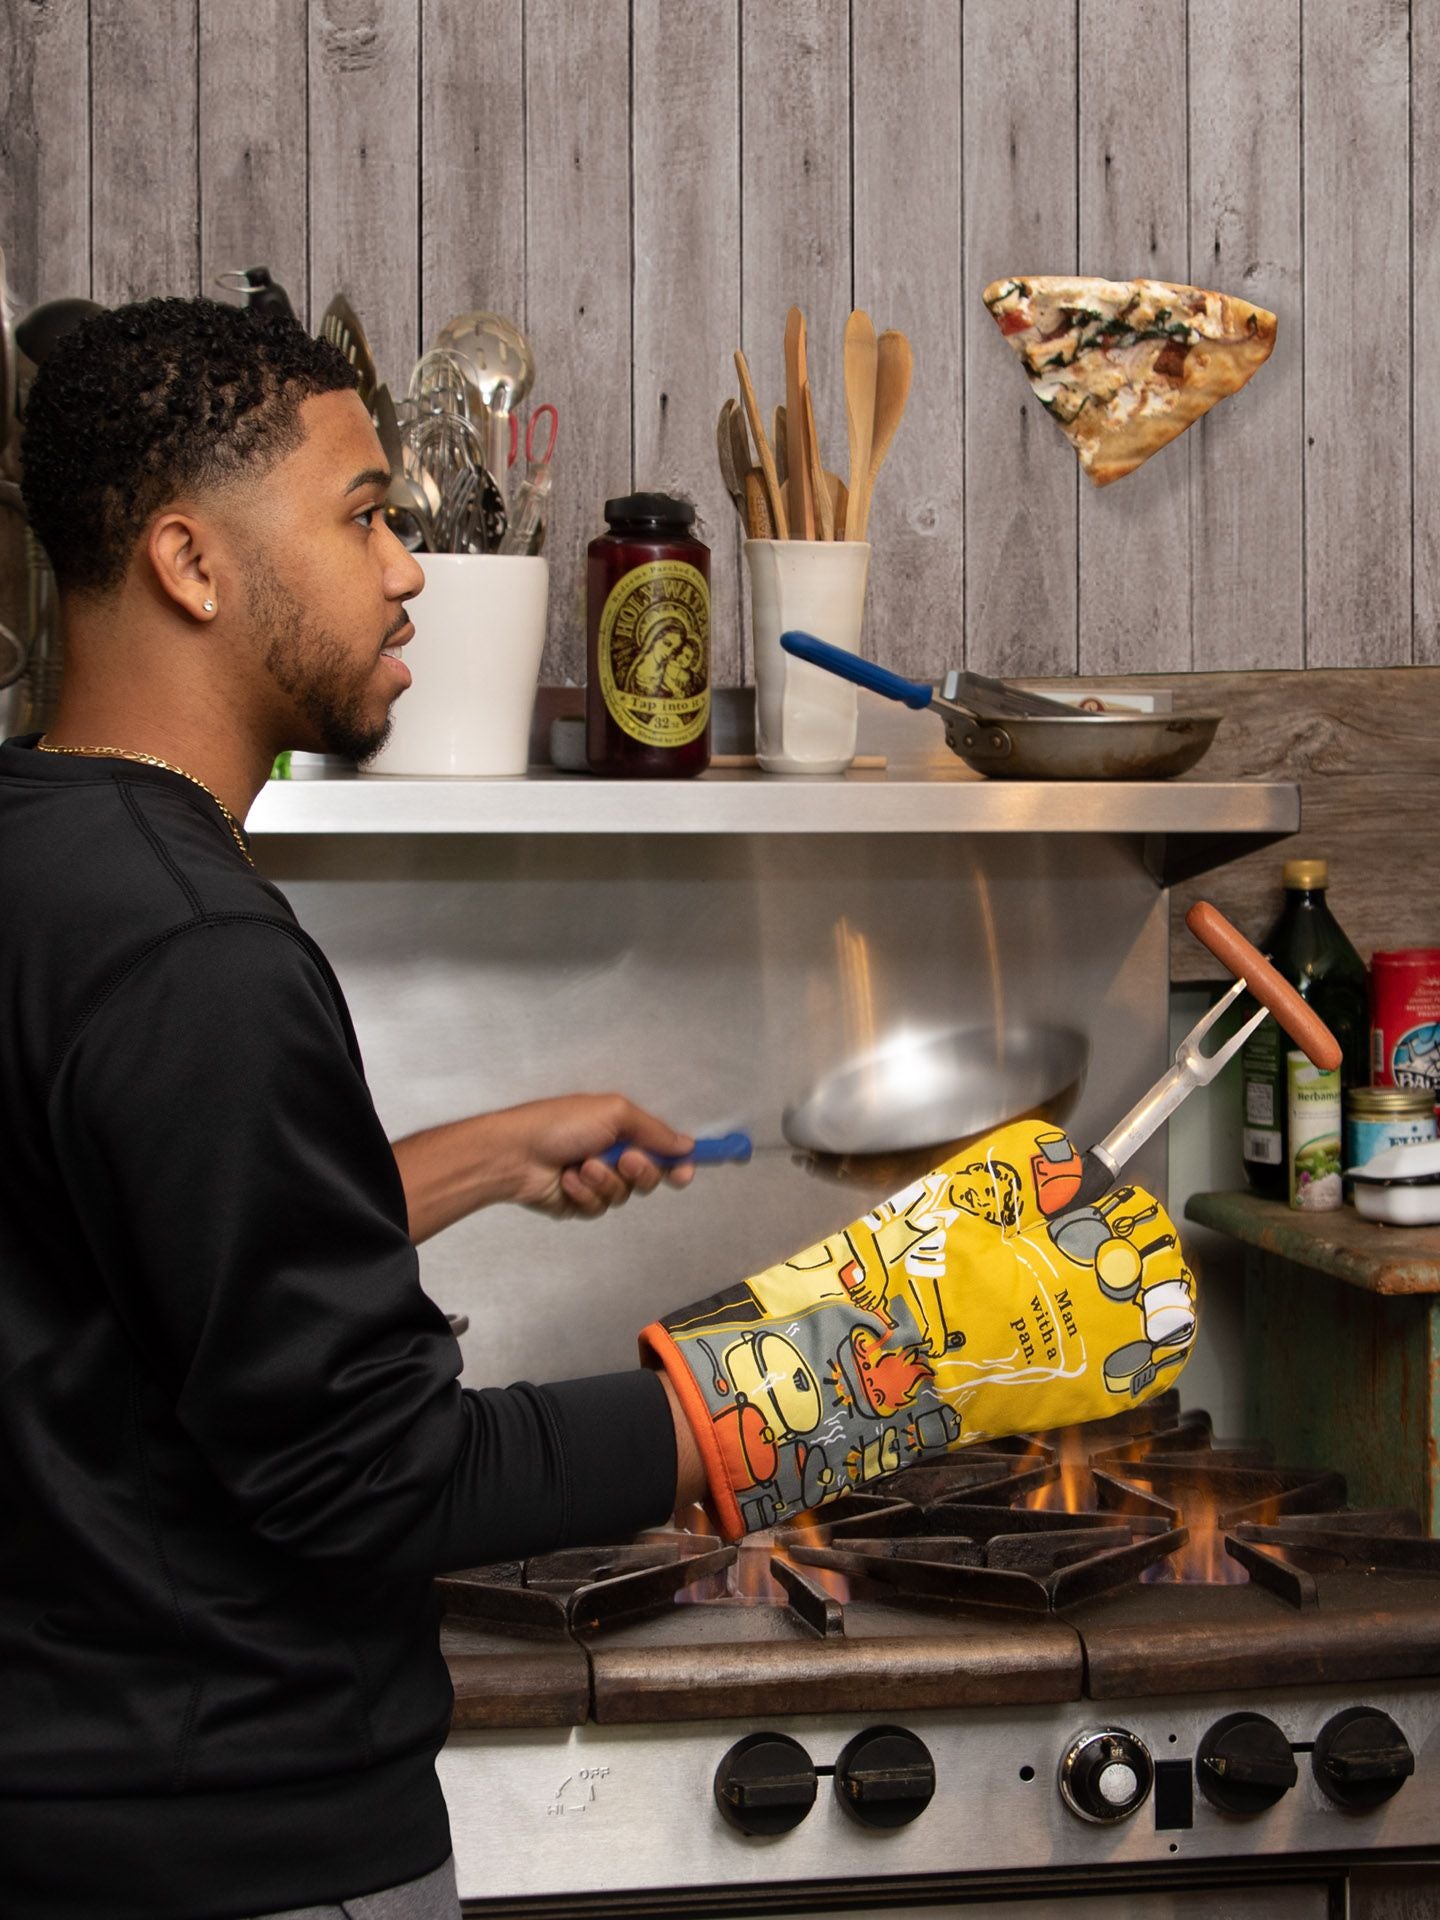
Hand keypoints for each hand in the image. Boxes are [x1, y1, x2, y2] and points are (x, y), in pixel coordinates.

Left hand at [498, 1094, 696, 1219]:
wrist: (515, 1153)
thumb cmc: (560, 1124)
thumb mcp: (614, 1113)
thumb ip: (654, 1131)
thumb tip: (687, 1145)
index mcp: (622, 1129)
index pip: (661, 1148)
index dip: (677, 1162)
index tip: (685, 1171)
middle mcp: (612, 1154)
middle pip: (650, 1176)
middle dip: (640, 1170)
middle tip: (625, 1161)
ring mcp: (596, 1180)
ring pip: (624, 1195)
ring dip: (605, 1181)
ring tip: (582, 1166)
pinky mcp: (579, 1203)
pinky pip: (599, 1208)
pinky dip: (584, 1194)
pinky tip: (566, 1180)